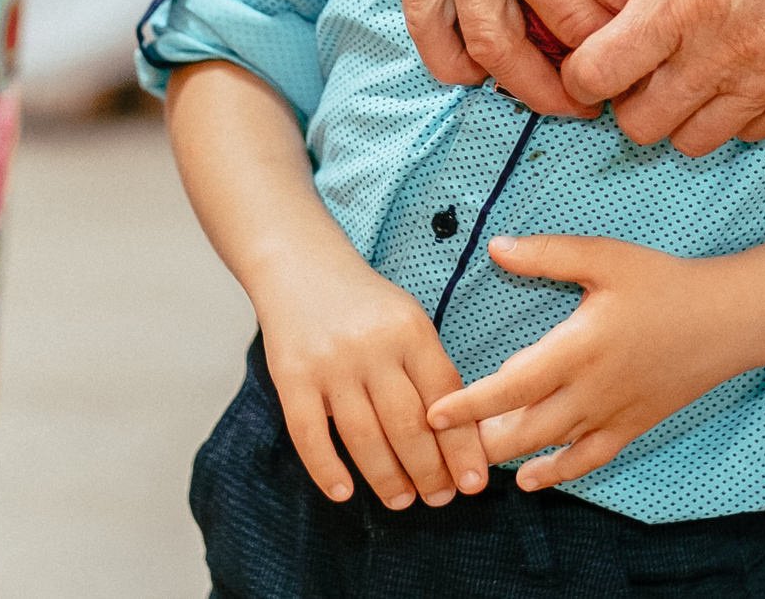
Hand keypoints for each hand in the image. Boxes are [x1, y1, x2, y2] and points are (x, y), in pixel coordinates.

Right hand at [249, 248, 490, 510]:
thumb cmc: (364, 304)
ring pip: (363, 437)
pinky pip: (309, 433)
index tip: (474, 482)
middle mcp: (371, 346)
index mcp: (410, 329)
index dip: (462, 446)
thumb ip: (430, 370)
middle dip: (428, 471)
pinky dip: (327, 468)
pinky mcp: (291, 376)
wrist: (299, 264)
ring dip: (387, 478)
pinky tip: (344, 492)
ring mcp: (329, 362)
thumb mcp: (408, 321)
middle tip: (440, 499)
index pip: (445, 397)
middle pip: (407, 424)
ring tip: (402, 501)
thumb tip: (459, 440)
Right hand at [380, 0, 658, 117]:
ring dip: (536, 89)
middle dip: (607, 58)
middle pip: (566, 25)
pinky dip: (456, 64)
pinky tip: (485, 73)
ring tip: (567, 100)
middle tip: (630, 74)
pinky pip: (429, 29)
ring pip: (496, 49)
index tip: (666, 30)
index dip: (649, 16)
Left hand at [425, 234, 758, 490]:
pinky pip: (589, 460)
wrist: (727, 320)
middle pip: (523, 429)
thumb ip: (548, 255)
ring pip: (550, 448)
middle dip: (477, 441)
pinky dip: (557, 473)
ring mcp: (612, 414)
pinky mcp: (631, 426)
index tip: (432, 413)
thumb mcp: (605, 257)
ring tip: (468, 460)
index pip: (512, 384)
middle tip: (437, 446)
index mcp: (579, 348)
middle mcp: (591, 390)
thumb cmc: (663, 283)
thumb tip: (495, 247)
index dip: (470, 403)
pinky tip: (529, 480)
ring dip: (508, 457)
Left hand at [563, 0, 764, 154]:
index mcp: (687, 3)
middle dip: (626, 101)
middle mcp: (724, 53)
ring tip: (686, 77)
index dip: (582, 73)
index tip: (588, 61)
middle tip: (636, 71)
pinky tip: (735, 78)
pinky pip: (748, 134)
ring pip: (692, 142)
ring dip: (678, 115)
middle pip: (640, 124)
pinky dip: (732, 116)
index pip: (601, 72)